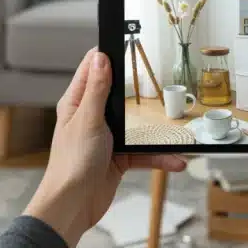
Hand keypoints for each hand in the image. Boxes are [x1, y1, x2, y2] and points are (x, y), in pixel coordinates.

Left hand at [23, 48, 186, 247]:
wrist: (73, 206)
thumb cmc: (71, 164)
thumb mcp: (87, 120)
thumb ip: (96, 90)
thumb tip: (100, 58)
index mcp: (77, 103)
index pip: (91, 69)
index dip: (107, 55)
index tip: (126, 41)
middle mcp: (91, 117)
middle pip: (119, 95)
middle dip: (140, 90)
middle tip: (160, 78)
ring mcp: (106, 138)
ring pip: (136, 126)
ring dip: (156, 130)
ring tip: (176, 127)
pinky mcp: (118, 158)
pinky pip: (144, 152)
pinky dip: (159, 156)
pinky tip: (176, 160)